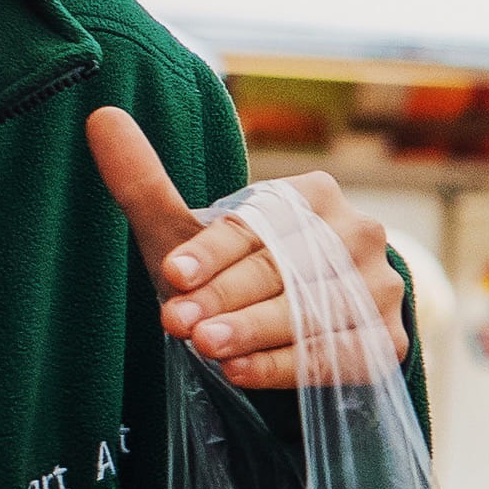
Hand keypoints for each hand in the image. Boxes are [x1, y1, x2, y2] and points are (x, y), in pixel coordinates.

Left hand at [90, 107, 406, 391]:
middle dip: (227, 297)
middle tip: (179, 321)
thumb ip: (146, 183)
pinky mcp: (389, 340)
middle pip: (284, 268)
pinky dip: (286, 365)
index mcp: (316, 195)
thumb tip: (99, 117)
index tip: (172, 274)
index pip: (260, 225)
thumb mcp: (189, 234)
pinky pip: (337, 355)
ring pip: (312, 312)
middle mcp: (359, 234)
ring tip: (206, 346)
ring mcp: (380, 289)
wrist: (303, 327)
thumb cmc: (235, 276)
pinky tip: (241, 371)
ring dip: (254, 331)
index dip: (213, 252)